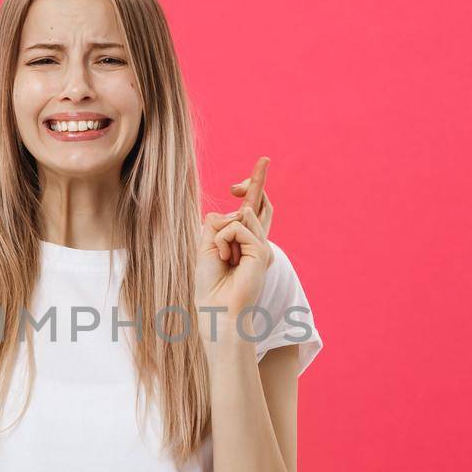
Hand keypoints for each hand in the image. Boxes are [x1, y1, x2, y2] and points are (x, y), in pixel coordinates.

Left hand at [195, 156, 274, 346]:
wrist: (217, 311)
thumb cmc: (209, 286)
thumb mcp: (206, 249)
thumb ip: (216, 226)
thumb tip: (230, 210)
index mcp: (243, 243)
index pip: (253, 210)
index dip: (256, 186)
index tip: (263, 162)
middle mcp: (256, 243)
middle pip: (261, 204)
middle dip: (257, 180)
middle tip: (264, 160)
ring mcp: (261, 247)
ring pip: (240, 216)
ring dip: (221, 234)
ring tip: (222, 257)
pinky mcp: (262, 251)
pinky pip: (237, 227)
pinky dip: (224, 240)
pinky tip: (227, 258)